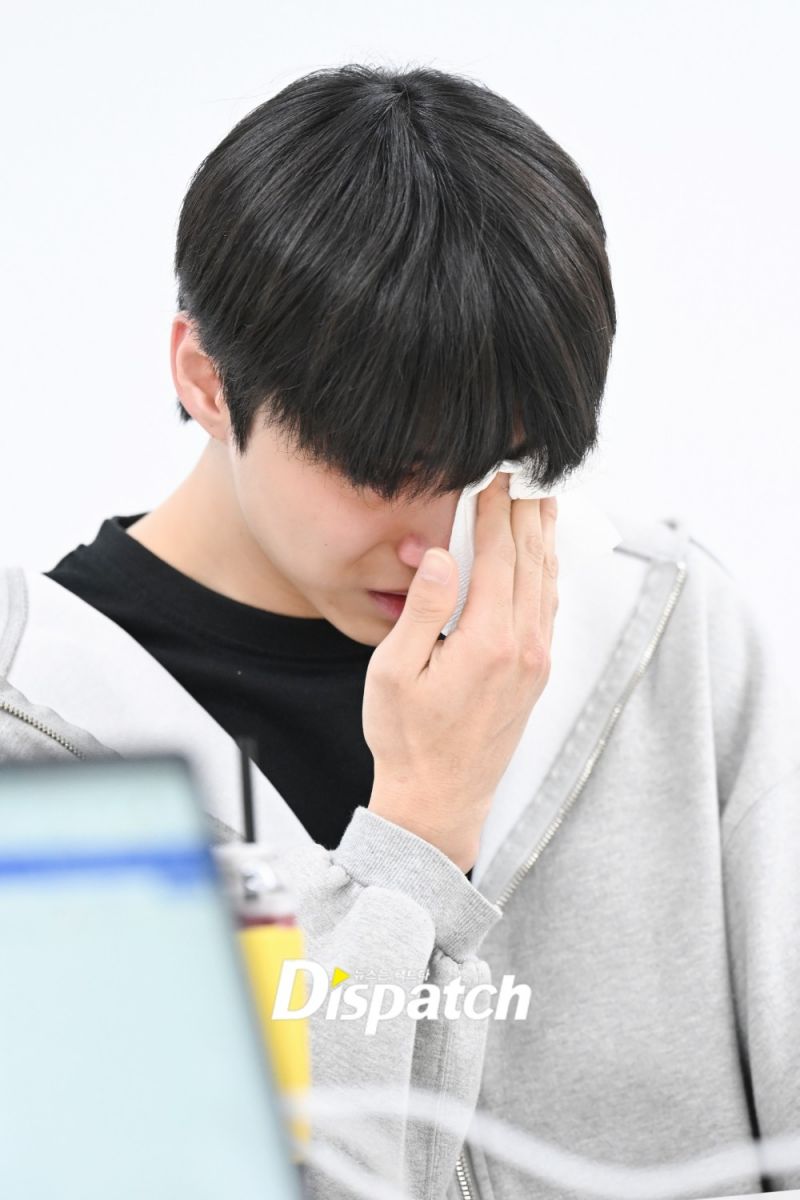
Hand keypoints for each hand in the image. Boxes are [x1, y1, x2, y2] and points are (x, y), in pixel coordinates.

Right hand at [363, 471, 558, 872]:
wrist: (440, 801)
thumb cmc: (406, 739)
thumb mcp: (395, 671)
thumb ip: (422, 608)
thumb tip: (439, 555)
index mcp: (487, 640)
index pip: (496, 556)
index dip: (495, 511)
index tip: (492, 476)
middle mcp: (523, 647)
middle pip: (530, 561)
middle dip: (526, 512)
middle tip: (524, 473)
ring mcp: (535, 662)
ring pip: (546, 582)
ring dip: (543, 538)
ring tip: (540, 502)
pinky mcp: (536, 675)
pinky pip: (547, 609)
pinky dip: (547, 573)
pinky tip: (542, 560)